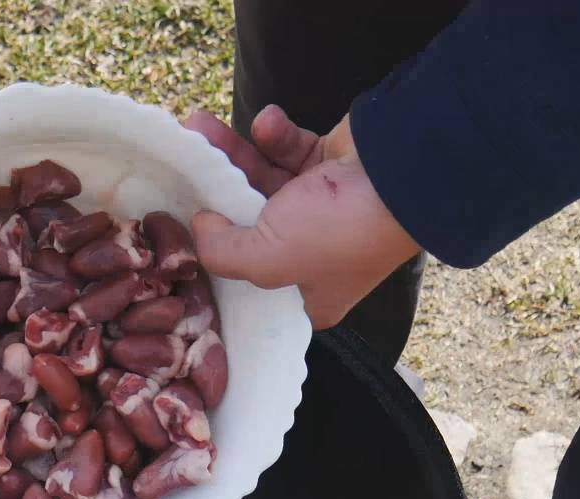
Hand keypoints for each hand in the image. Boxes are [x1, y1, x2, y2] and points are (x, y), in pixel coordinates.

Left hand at [183, 105, 419, 329]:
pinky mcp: (328, 166)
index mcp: (305, 295)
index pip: (247, 283)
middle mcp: (313, 255)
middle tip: (183, 162)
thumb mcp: (267, 259)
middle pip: (246, 224)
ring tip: (200, 125)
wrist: (401, 172)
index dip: (213, 259)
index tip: (177, 231)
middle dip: (213, 192)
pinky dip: (276, 135)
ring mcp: (322, 208)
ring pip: (261, 181)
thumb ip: (223, 252)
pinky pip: (290, 150)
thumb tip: (201, 226)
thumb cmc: (339, 231)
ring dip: (233, 153)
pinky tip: (270, 122)